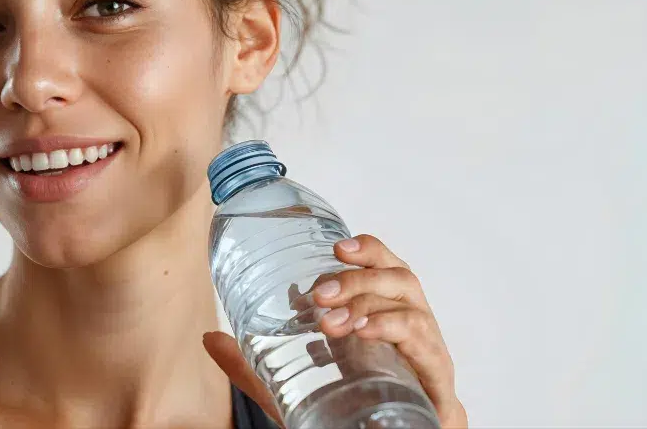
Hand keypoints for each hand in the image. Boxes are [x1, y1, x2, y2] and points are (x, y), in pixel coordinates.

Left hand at [203, 234, 466, 427]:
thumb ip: (255, 360)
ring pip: (408, 303)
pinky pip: (422, 341)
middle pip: (396, 277)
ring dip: (368, 302)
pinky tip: (366, 332)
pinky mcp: (436, 374)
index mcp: (382, 309)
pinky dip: (393, 329)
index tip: (335, 246)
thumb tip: (211, 338)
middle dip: (357, 278)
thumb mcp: (295, 377)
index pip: (382, 264)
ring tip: (332, 318)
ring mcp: (425, 345)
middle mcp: (408, 319)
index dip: (365, 249)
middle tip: (320, 293)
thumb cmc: (352, 400)